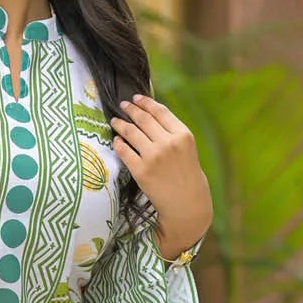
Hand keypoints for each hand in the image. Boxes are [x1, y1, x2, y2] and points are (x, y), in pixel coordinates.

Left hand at [110, 94, 212, 257]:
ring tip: (115, 121)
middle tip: (123, 105)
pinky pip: (124, 151)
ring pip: (131, 132)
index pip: (160, 111)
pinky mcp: (141, 171)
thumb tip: (149, 115)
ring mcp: (154, 157)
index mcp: (183, 135)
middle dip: (131, 110)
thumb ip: (171, 132)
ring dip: (121, 124)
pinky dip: (119, 143)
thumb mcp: (187, 149)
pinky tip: (116, 140)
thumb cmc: (187, 175)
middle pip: (144, 119)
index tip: (136, 98)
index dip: (146, 102)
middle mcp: (168, 143)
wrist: (187, 204)